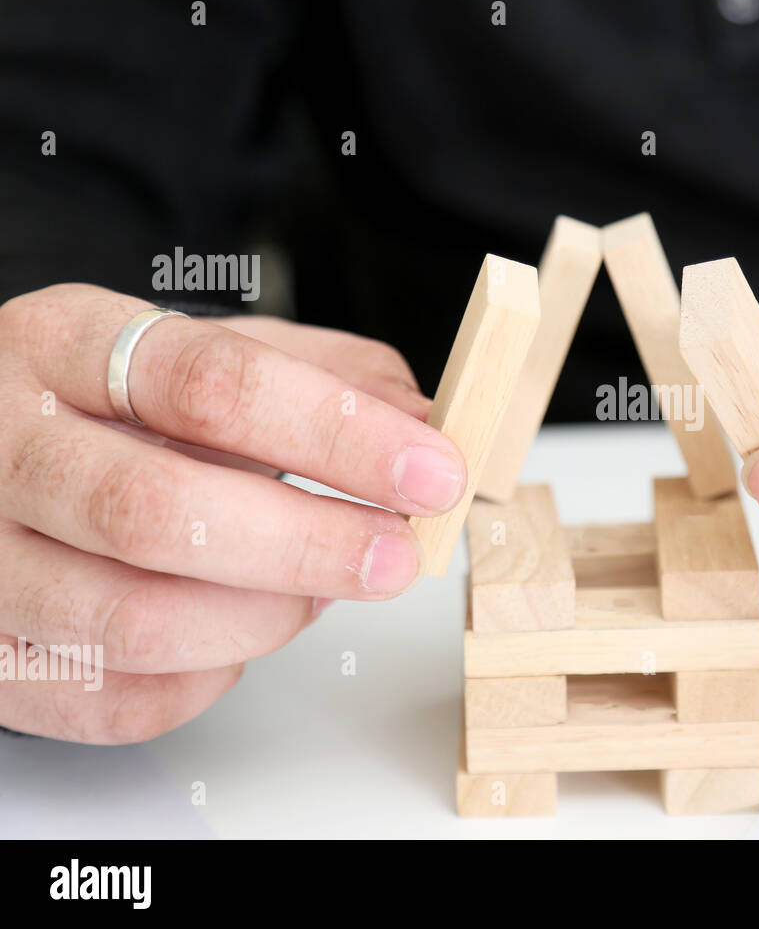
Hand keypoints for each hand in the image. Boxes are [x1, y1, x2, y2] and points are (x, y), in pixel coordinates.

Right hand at [0, 284, 464, 742]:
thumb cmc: (108, 403)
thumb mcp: (202, 352)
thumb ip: (316, 371)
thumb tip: (419, 415)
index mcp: (66, 345)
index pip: (211, 386)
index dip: (338, 436)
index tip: (430, 472)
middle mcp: (3, 445)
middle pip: (157, 511)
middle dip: (308, 547)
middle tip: (395, 558)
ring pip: (134, 622)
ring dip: (263, 620)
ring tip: (316, 593)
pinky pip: (111, 698)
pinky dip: (204, 681)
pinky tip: (237, 638)